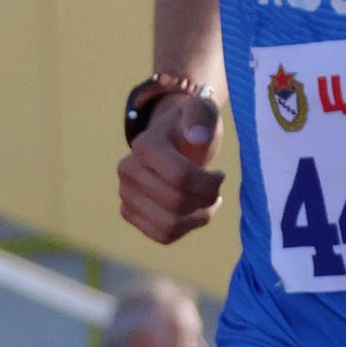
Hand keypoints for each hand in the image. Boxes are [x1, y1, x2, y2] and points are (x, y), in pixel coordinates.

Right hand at [118, 87, 224, 245]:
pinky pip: (161, 235)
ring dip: (197, 218)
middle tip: (217, 190)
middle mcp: (128, 170)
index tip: (220, 174)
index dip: (209, 183)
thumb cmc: (192, 125)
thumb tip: (197, 137)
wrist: (174, 139)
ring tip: (209, 204)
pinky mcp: (129, 212)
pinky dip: (185, 229)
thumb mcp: (202, 111)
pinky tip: (196, 214)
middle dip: (205, 200)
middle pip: (176, 202)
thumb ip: (202, 115)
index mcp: (144, 145)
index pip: (180, 177)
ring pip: (168, 225)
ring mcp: (125, 193)